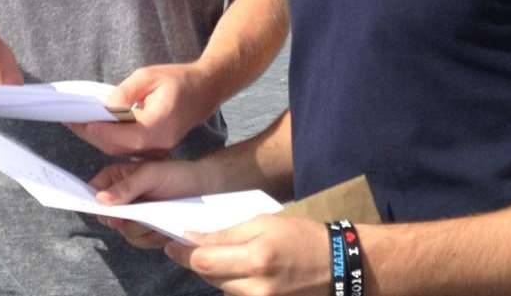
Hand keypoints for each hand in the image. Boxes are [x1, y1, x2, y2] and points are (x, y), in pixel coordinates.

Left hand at [70, 62, 218, 155]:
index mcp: (158, 124)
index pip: (121, 135)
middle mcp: (159, 142)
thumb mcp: (148, 76)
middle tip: (72, 122)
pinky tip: (100, 127)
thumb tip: (105, 109)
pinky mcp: (157, 147)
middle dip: (92, 135)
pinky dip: (113, 140)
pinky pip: (130, 148)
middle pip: (117, 147)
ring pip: (122, 150)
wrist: (206, 89)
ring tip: (81, 123)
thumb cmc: (179, 79)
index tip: (78, 121)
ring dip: (100, 139)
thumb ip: (124, 93)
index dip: (98, 130)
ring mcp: (160, 148)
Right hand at [89, 158, 213, 248]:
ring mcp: (133, 216)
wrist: (204, 187)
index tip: (108, 211)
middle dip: (127, 219)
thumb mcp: (151, 174)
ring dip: (143, 229)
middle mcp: (121, 199)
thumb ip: (126, 186)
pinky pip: (140, 240)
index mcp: (116, 178)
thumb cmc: (177, 173)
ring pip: (125, 232)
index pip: (93, 191)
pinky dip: (153, 236)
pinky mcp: (146, 230)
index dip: (92, 203)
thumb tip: (100, 200)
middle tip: (142, 212)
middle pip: (108, 218)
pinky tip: (165, 226)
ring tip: (160, 215)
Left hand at [166, 215, 331, 295]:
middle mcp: (256, 287)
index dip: (183, 253)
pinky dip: (233, 282)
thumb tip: (193, 239)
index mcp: (256, 258)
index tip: (171, 244)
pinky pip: (237, 295)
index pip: (204, 261)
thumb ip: (227, 233)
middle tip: (192, 245)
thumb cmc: (302, 236)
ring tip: (226, 255)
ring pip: (221, 287)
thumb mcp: (265, 222)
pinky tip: (242, 270)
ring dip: (217, 271)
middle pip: (209, 276)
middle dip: (199, 260)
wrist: (339, 265)